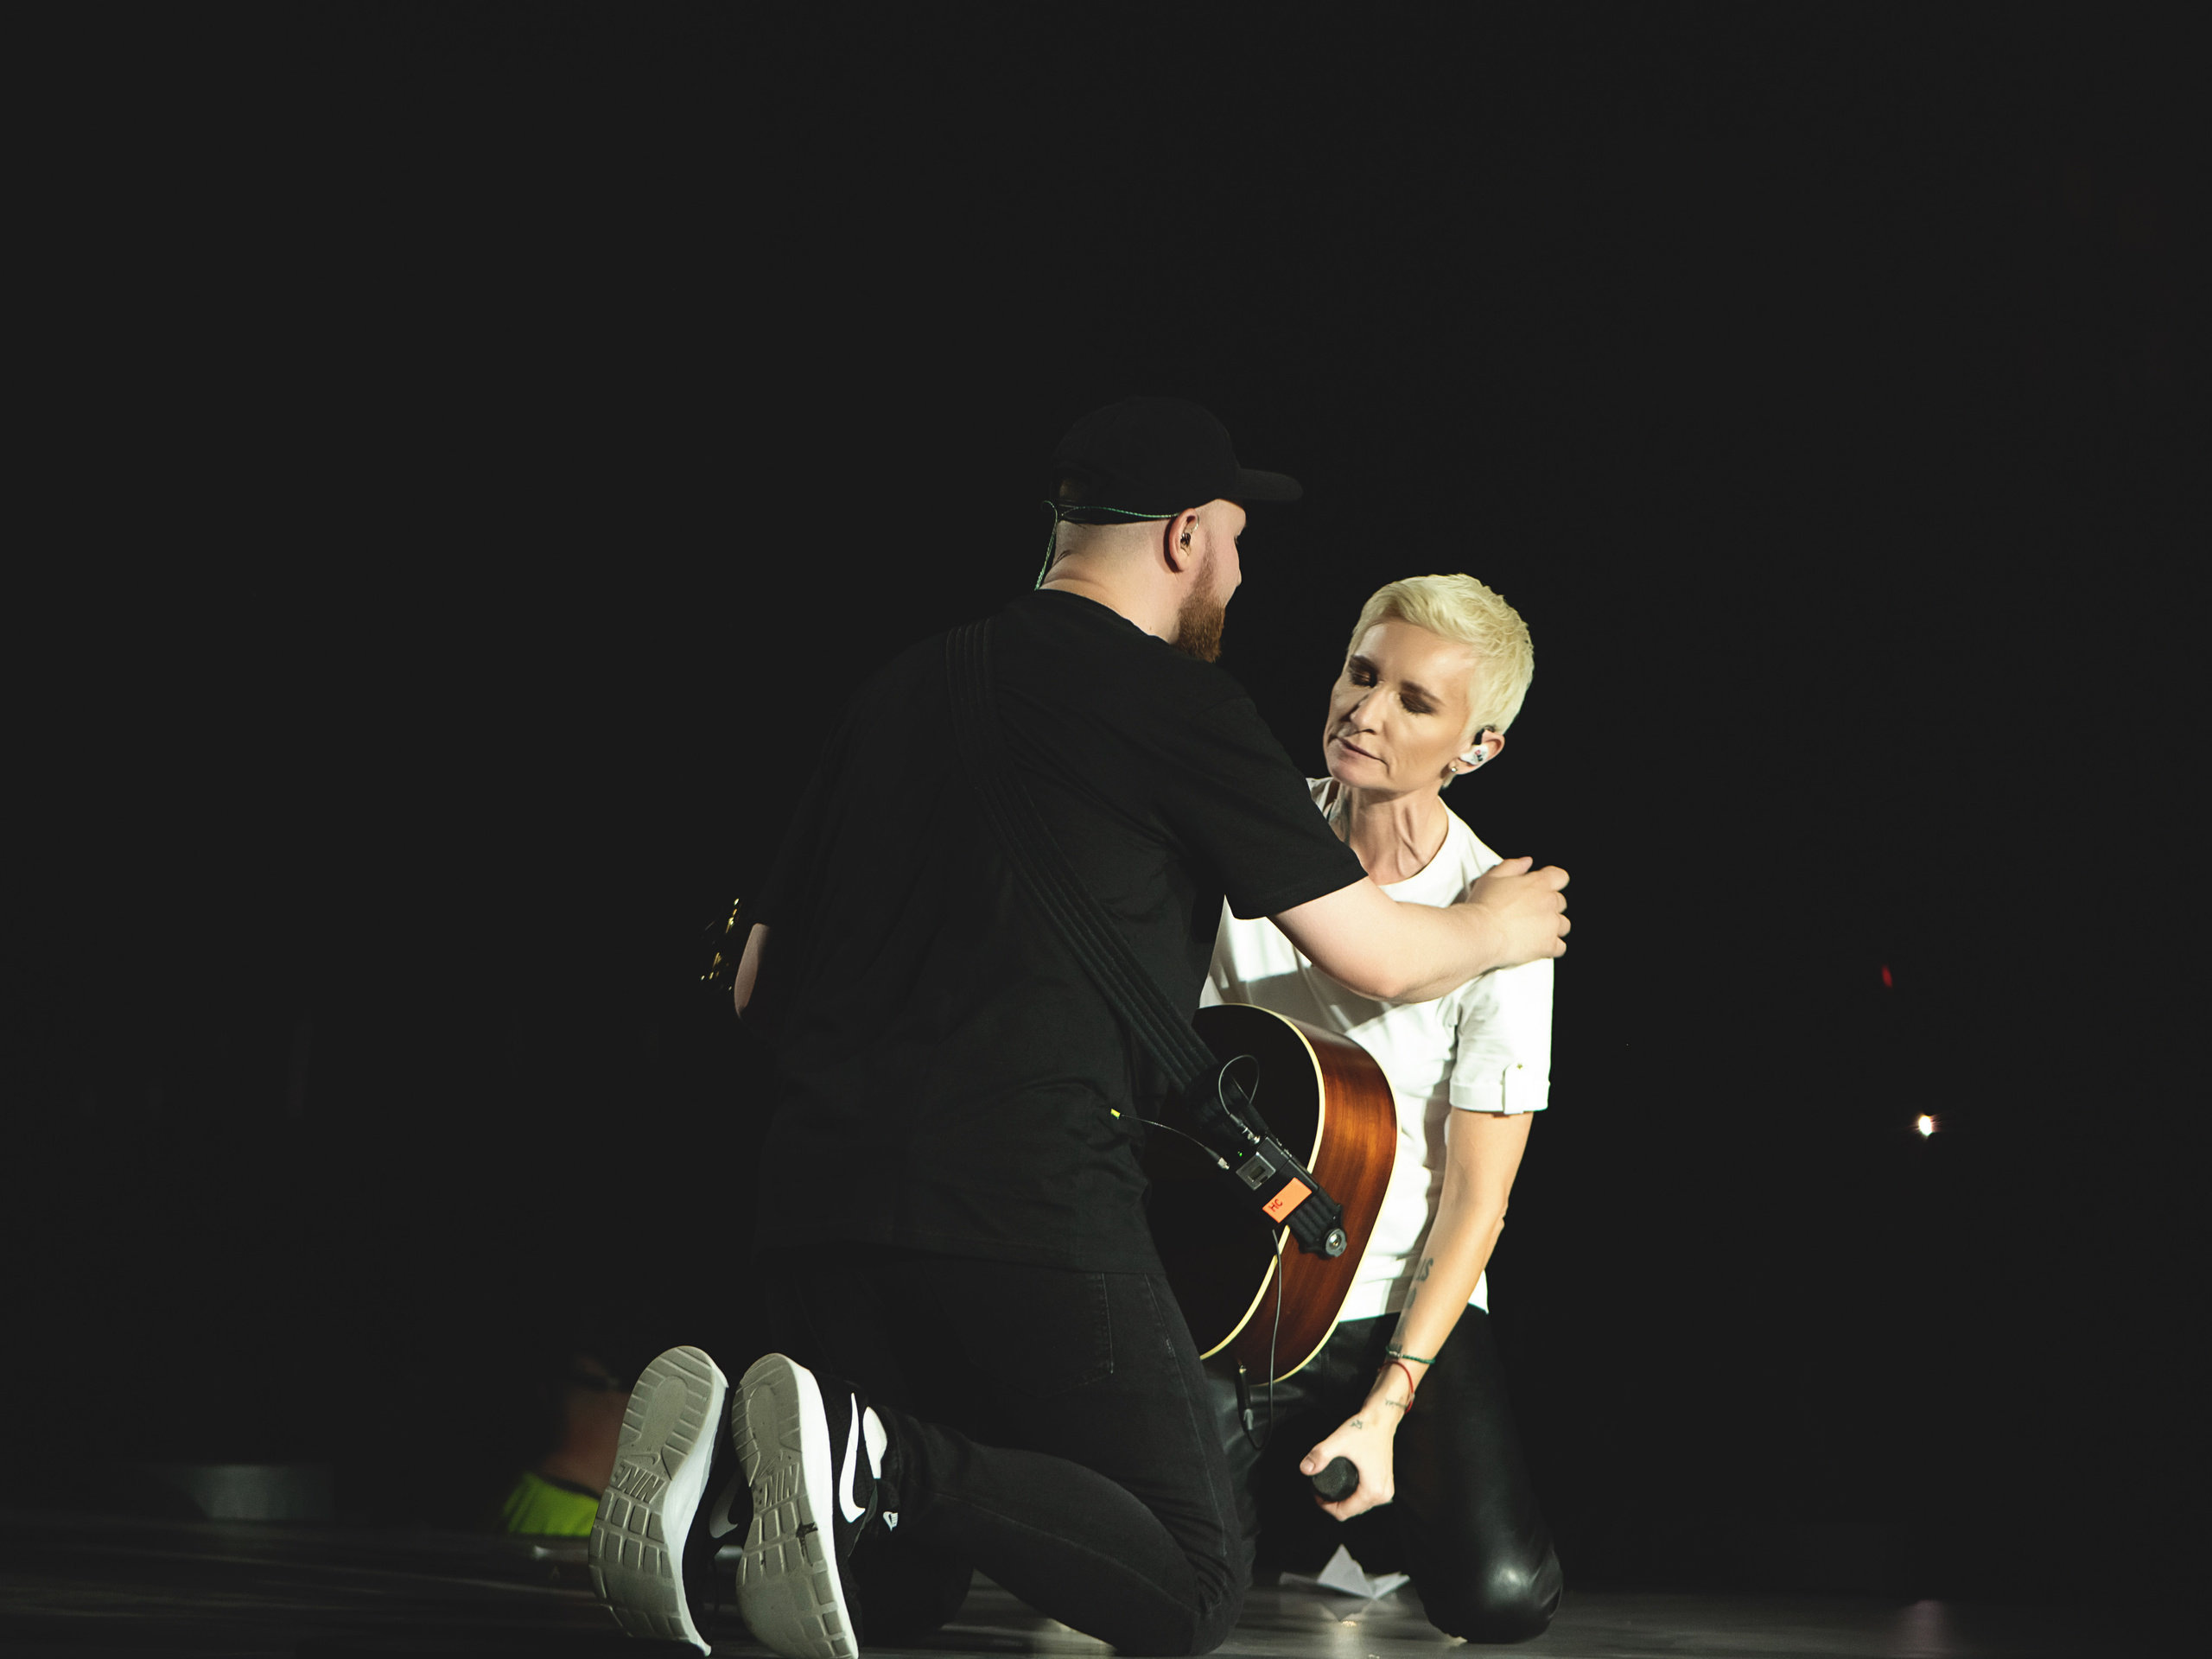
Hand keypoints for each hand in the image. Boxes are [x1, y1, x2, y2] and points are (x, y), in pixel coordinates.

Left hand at [1299, 1399, 1400, 1520]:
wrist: (1382, 1417)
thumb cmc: (1365, 1428)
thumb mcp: (1338, 1441)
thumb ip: (1320, 1455)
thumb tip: (1305, 1469)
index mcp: (1373, 1491)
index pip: (1344, 1513)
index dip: (1325, 1506)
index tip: (1315, 1493)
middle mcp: (1383, 1494)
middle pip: (1351, 1511)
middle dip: (1333, 1504)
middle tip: (1319, 1489)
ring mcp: (1386, 1489)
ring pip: (1358, 1506)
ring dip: (1343, 1500)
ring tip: (1329, 1488)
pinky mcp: (1384, 1482)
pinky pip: (1365, 1498)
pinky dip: (1353, 1495)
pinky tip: (1343, 1487)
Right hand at [1457, 856, 1569, 966]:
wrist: (1481, 932)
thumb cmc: (1484, 905)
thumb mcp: (1492, 877)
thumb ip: (1513, 866)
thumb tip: (1526, 862)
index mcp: (1538, 883)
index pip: (1560, 876)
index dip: (1553, 881)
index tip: (1545, 886)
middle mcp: (1550, 902)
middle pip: (1561, 902)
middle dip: (1549, 906)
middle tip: (1531, 912)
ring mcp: (1552, 925)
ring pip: (1564, 925)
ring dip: (1553, 927)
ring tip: (1535, 931)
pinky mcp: (1549, 945)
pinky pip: (1560, 947)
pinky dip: (1551, 947)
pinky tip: (1538, 946)